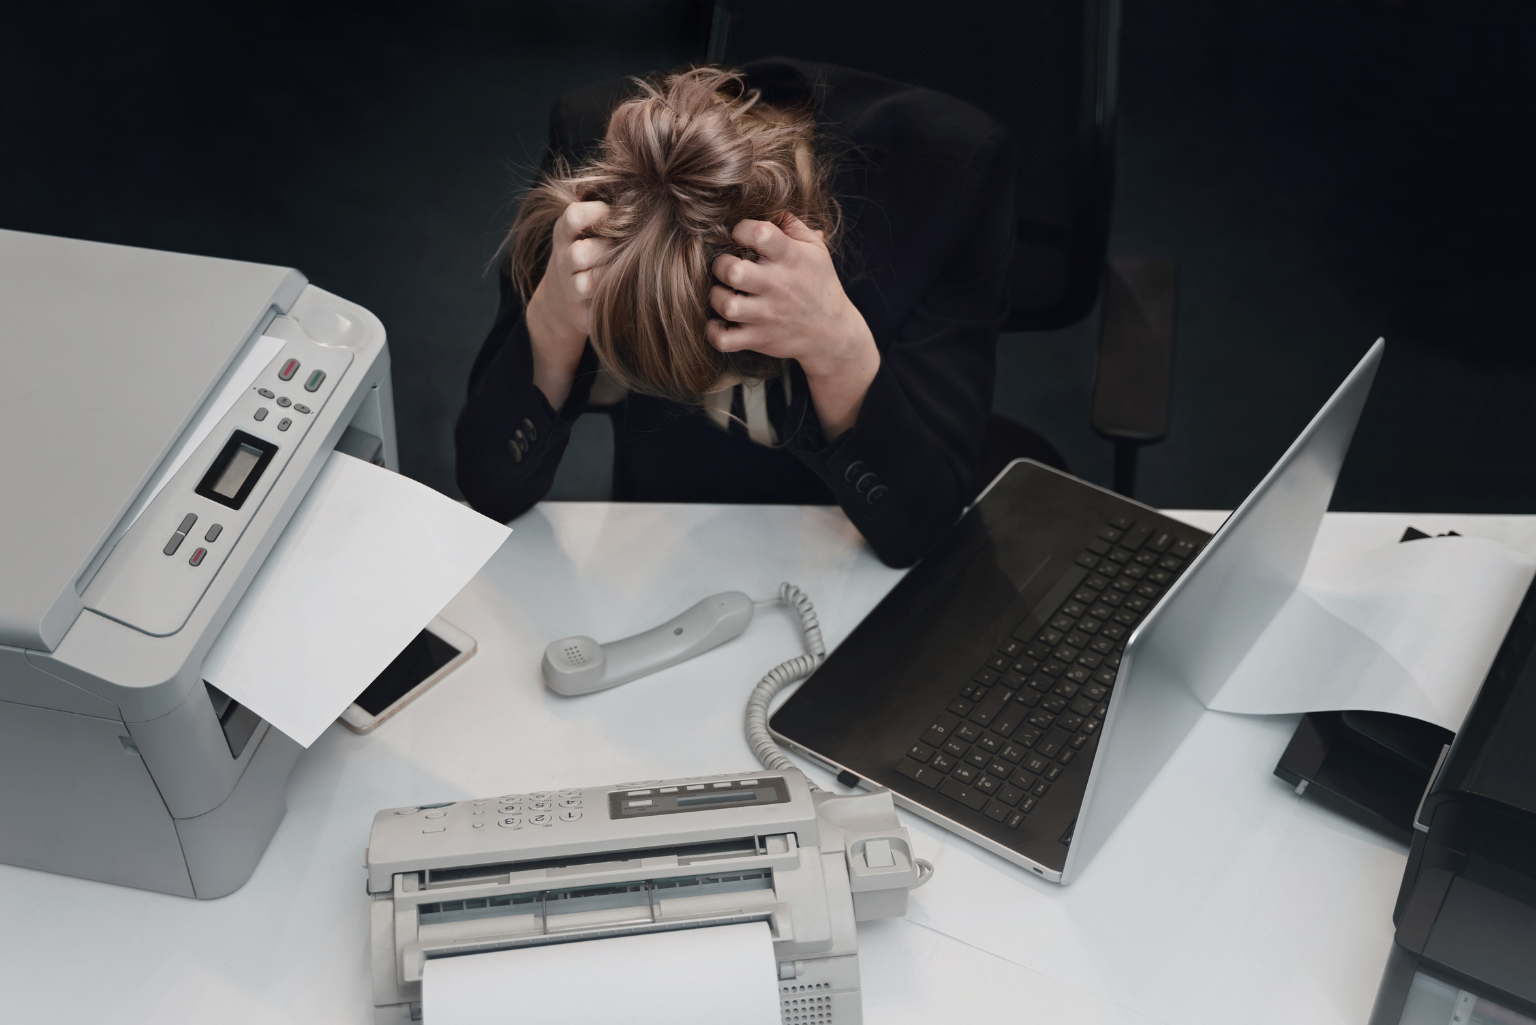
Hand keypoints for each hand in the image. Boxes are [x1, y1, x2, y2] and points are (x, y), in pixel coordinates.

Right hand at [525, 201, 610, 408]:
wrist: (558, 304)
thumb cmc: (582, 255)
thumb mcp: (579, 230)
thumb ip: (600, 212)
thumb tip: (636, 192)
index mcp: (564, 233)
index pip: (574, 217)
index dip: (597, 214)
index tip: (614, 214)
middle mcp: (564, 261)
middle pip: (582, 253)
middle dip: (606, 250)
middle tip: (624, 247)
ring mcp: (571, 289)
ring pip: (592, 281)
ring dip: (610, 275)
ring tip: (624, 269)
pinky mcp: (584, 313)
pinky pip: (602, 307)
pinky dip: (616, 298)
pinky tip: (626, 290)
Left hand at [708, 215, 879, 438]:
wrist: (832, 333)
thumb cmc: (819, 284)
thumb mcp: (816, 250)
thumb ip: (792, 224)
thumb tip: (769, 204)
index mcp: (790, 259)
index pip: (760, 234)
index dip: (742, 229)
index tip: (741, 235)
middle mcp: (777, 287)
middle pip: (734, 272)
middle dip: (722, 266)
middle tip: (727, 268)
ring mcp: (766, 315)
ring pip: (726, 305)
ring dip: (717, 298)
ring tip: (725, 293)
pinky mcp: (758, 339)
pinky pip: (724, 340)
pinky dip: (715, 333)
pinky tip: (721, 322)